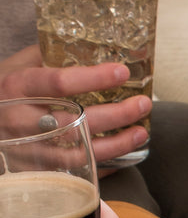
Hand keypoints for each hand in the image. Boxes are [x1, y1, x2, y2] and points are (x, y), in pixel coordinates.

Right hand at [0, 46, 150, 168]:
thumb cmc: (7, 89)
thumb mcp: (20, 65)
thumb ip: (52, 55)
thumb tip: (100, 44)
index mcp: (16, 86)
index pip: (58, 82)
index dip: (93, 78)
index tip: (123, 72)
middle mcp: (19, 119)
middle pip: (75, 121)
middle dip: (115, 114)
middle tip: (143, 104)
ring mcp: (25, 148)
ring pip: (78, 152)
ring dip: (116, 144)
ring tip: (141, 132)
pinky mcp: (33, 170)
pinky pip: (74, 172)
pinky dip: (101, 164)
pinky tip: (122, 154)